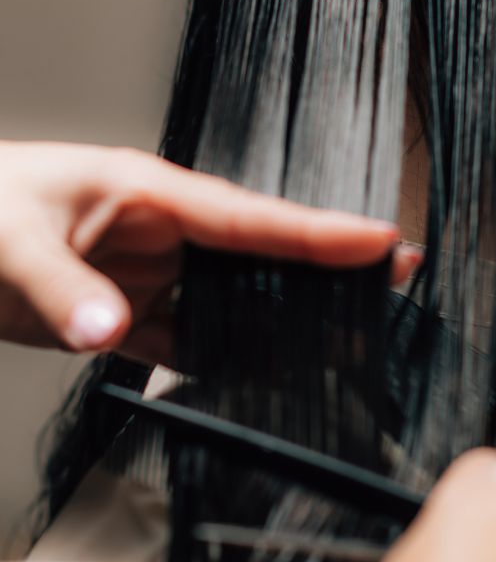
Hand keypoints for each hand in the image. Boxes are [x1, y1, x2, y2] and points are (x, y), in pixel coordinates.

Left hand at [0, 141, 418, 364]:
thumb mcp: (9, 241)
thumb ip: (60, 286)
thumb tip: (109, 327)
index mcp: (148, 194)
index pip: (249, 217)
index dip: (318, 232)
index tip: (379, 240)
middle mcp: (161, 233)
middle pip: (261, 255)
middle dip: (326, 267)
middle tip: (392, 276)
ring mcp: (150, 273)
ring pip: (235, 298)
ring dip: (285, 315)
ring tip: (344, 333)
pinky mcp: (129, 310)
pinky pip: (193, 335)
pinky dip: (227, 353)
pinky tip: (261, 367)